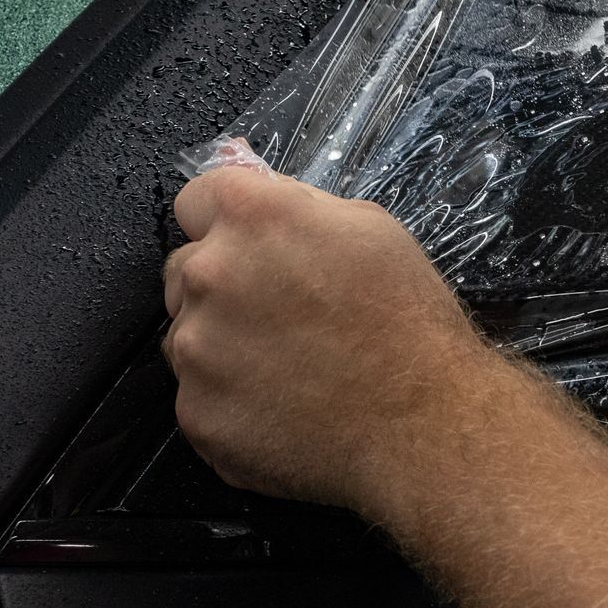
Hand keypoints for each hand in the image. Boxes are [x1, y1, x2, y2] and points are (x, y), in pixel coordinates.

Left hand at [162, 164, 491, 515]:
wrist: (423, 423)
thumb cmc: (409, 322)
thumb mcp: (372, 229)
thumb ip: (299, 204)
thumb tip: (253, 184)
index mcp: (254, 219)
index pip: (196, 197)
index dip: (228, 220)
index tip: (256, 244)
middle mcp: (209, 276)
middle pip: (184, 269)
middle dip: (224, 285)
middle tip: (287, 314)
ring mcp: (195, 350)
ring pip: (189, 336)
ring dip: (224, 345)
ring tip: (292, 367)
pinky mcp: (196, 414)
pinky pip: (201, 397)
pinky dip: (234, 402)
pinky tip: (287, 406)